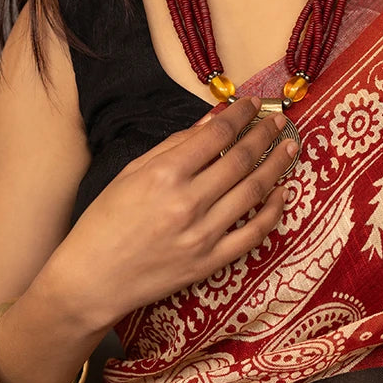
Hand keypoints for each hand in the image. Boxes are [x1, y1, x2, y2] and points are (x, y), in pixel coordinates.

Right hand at [47, 97, 295, 329]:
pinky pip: (253, 233)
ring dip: (276, 165)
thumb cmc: (105, 222)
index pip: (216, 135)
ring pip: (253, 192)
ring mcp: (202, 235)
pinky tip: (283, 192)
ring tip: (288, 147)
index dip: (240, 115)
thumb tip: (212, 122)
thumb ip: (173, 146)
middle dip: (264, 135)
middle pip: (240, 160)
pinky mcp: (211, 262)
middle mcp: (187, 202)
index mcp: (164, 175)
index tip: (254, 104)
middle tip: (279, 121)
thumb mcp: (131, 173)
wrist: (93, 279)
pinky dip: (273, 210)